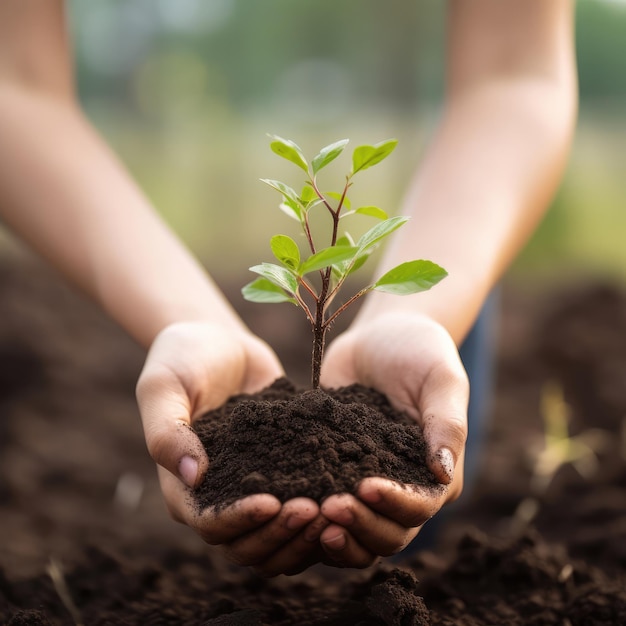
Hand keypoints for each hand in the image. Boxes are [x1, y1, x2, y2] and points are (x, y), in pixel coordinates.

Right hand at [136, 321, 320, 575]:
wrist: (215, 341)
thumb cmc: (180, 360)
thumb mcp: (163, 387)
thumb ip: (168, 431)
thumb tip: (194, 476)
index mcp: (184, 488)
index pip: (210, 525)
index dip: (240, 521)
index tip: (272, 502)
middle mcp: (219, 497)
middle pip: (248, 543)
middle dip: (281, 534)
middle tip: (315, 509)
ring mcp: (252, 487)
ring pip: (278, 536)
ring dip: (304, 533)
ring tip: (335, 508)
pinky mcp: (281, 470)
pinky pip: (300, 502)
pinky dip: (321, 511)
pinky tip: (347, 490)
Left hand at [319, 312, 468, 566]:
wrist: (380, 336)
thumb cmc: (420, 351)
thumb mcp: (440, 379)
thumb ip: (446, 424)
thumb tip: (443, 473)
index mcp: (436, 475)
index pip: (419, 507)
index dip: (394, 505)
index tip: (364, 488)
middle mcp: (403, 488)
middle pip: (387, 534)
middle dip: (360, 526)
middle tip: (328, 508)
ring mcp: (366, 484)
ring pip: (356, 534)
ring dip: (336, 535)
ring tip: (307, 518)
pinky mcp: (334, 473)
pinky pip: (324, 508)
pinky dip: (310, 517)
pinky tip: (287, 503)